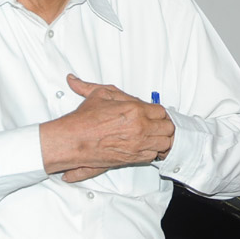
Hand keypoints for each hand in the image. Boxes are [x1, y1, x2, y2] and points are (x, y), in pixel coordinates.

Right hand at [40, 75, 174, 178]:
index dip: (157, 112)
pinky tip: (143, 146)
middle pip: (167, 127)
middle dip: (162, 125)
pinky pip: (153, 155)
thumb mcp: (98, 95)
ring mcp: (138, 145)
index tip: (152, 114)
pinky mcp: (133, 158)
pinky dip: (151, 151)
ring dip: (159, 139)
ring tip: (151, 136)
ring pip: (164, 143)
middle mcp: (140, 128)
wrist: (72, 142)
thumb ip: (108, 88)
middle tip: (154, 124)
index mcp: (135, 110)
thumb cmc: (83, 121)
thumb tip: (84, 80)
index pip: (161, 111)